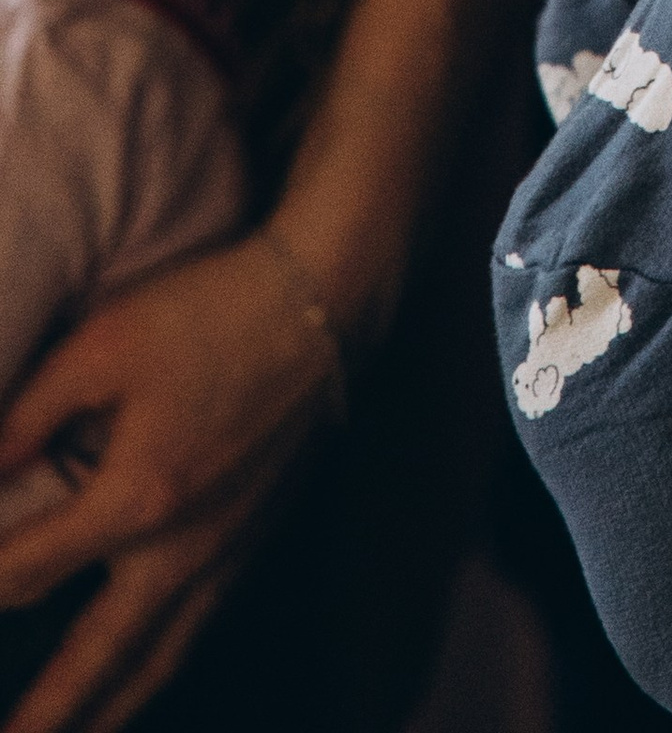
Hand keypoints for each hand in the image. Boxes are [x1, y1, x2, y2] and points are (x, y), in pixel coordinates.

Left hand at [0, 235, 340, 732]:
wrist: (322, 299)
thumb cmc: (208, 312)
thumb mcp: (103, 344)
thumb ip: (30, 414)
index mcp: (135, 500)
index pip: (26, 572)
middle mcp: (180, 549)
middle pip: (97, 656)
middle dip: (47, 712)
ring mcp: (225, 551)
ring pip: (157, 659)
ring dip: (109, 711)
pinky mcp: (256, 538)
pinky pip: (196, 630)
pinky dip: (158, 670)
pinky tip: (146, 672)